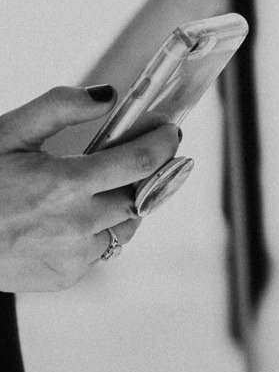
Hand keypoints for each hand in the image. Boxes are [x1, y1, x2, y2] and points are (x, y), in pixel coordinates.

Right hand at [0, 88, 181, 292]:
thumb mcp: (8, 134)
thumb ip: (58, 109)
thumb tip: (107, 95)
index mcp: (64, 185)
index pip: (139, 162)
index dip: (162, 143)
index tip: (170, 131)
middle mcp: (77, 225)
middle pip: (140, 196)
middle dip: (144, 174)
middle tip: (137, 156)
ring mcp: (75, 255)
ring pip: (124, 227)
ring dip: (120, 205)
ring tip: (94, 188)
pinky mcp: (69, 276)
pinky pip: (101, 250)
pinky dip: (95, 231)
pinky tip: (67, 218)